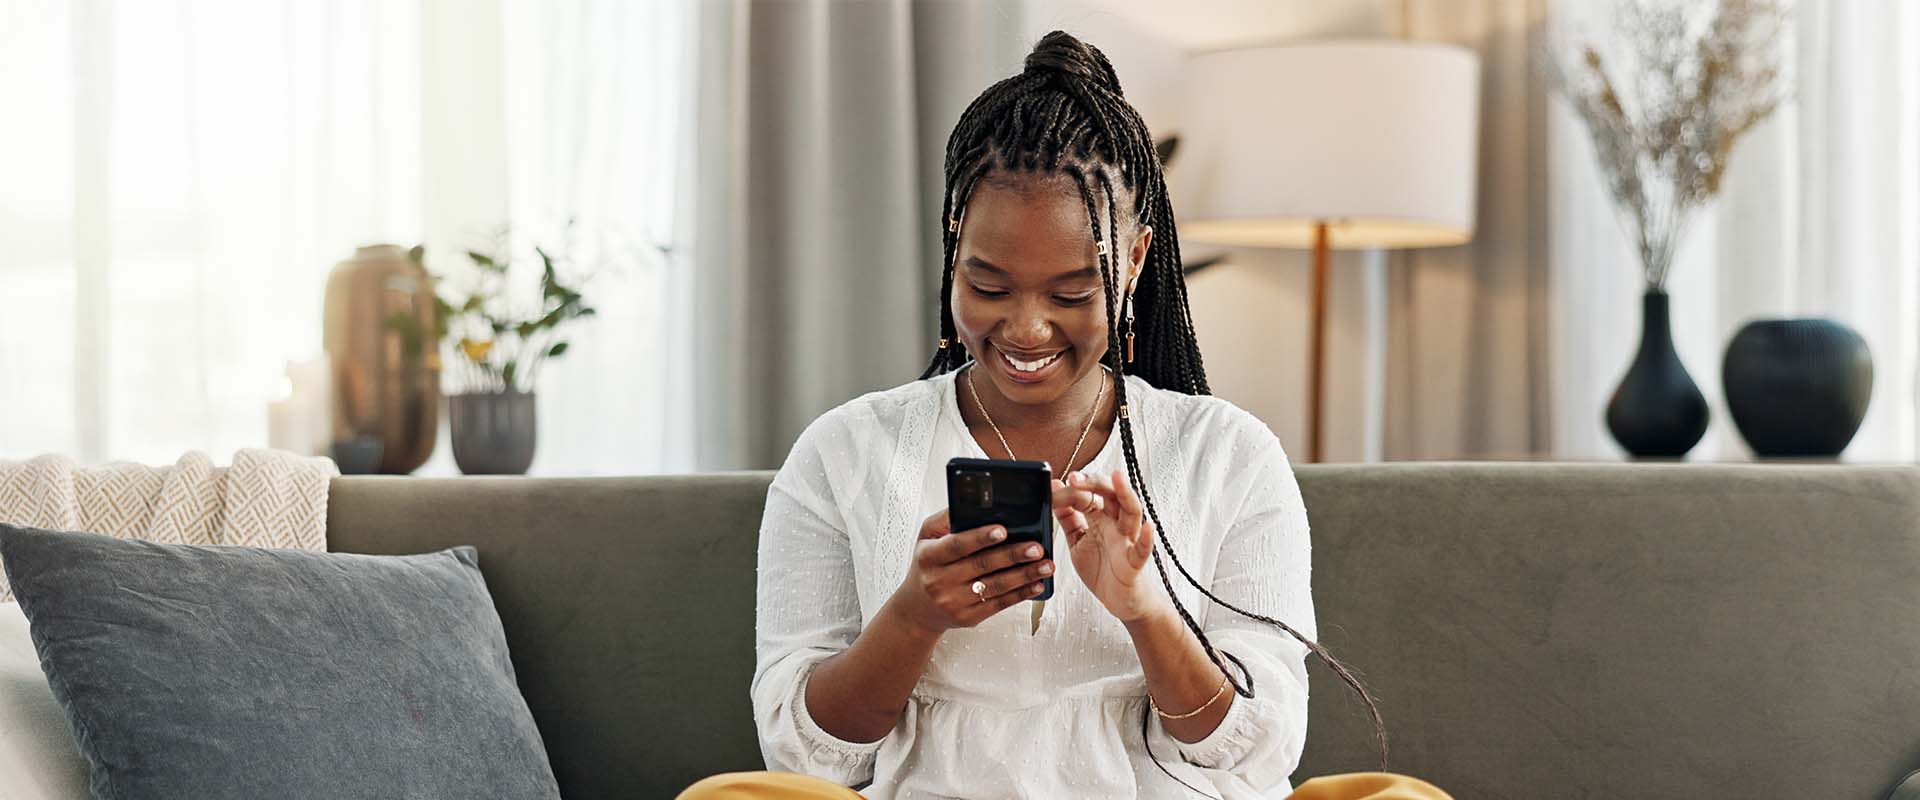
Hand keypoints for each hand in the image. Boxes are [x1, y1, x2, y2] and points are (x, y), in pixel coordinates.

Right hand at [886, 509, 1054, 635]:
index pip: (956, 545)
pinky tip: (1036, 584)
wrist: (917, 609)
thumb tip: (973, 503)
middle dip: (1013, 555)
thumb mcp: (927, 538)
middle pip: (982, 565)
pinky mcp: (968, 618)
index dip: (980, 537)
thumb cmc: (927, 565)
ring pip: (995, 587)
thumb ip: (947, 518)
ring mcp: (954, 602)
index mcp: (929, 557)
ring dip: (1024, 575)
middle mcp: (939, 581)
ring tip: (1046, 565)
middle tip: (1036, 547)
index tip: (1003, 530)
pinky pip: (999, 605)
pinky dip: (1021, 594)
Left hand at [1052, 469, 1170, 623]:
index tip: (1053, 487)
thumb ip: (1067, 518)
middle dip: (1095, 482)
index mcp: (1101, 519)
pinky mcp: (1135, 562)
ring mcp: (1127, 541)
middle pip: (1111, 495)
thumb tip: (1056, 490)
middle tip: (1076, 478)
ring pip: (1132, 512)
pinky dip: (1147, 538)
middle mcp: (1116, 525)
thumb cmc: (1101, 569)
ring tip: (1118, 479)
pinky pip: (1142, 549)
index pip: (1088, 496)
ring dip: (1125, 494)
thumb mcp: (1077, 540)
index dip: (1072, 490)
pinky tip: (1148, 527)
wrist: (1119, 600)